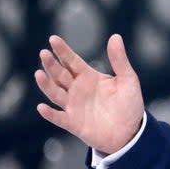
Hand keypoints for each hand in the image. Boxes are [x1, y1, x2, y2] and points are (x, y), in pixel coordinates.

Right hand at [35, 34, 144, 154]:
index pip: (72, 61)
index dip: (63, 51)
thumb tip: (115, 36)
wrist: (131, 132)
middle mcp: (77, 90)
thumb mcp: (128, 80)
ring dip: (46, 85)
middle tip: (44, 53)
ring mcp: (74, 106)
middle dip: (52, 64)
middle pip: (61, 75)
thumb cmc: (129, 105)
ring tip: (39, 74)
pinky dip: (50, 114)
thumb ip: (119, 60)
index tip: (53, 39)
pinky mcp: (74, 123)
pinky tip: (42, 107)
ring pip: (56, 93)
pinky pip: (59, 118)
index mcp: (89, 77)